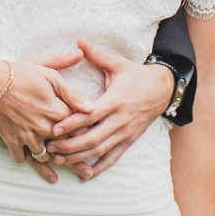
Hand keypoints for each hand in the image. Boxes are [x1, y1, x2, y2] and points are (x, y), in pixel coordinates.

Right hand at [0, 50, 87, 184]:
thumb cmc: (20, 74)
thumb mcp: (50, 76)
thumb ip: (71, 93)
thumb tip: (91, 106)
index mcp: (57, 112)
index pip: (78, 129)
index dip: (86, 135)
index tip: (95, 143)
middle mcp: (45, 129)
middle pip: (65, 150)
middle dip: (77, 163)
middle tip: (87, 174)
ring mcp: (28, 137)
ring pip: (43, 158)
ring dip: (50, 166)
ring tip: (56, 178)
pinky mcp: (12, 140)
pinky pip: (21, 157)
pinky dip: (25, 159)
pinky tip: (30, 163)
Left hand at [48, 39, 173, 182]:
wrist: (163, 89)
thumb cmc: (136, 75)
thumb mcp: (117, 63)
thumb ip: (96, 54)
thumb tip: (79, 40)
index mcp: (115, 101)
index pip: (90, 116)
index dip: (72, 124)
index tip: (55, 129)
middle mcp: (120, 120)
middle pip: (93, 138)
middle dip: (71, 146)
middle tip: (51, 149)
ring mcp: (125, 133)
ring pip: (101, 150)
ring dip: (80, 158)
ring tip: (60, 161)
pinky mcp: (129, 141)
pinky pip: (113, 158)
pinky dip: (99, 168)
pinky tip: (84, 175)